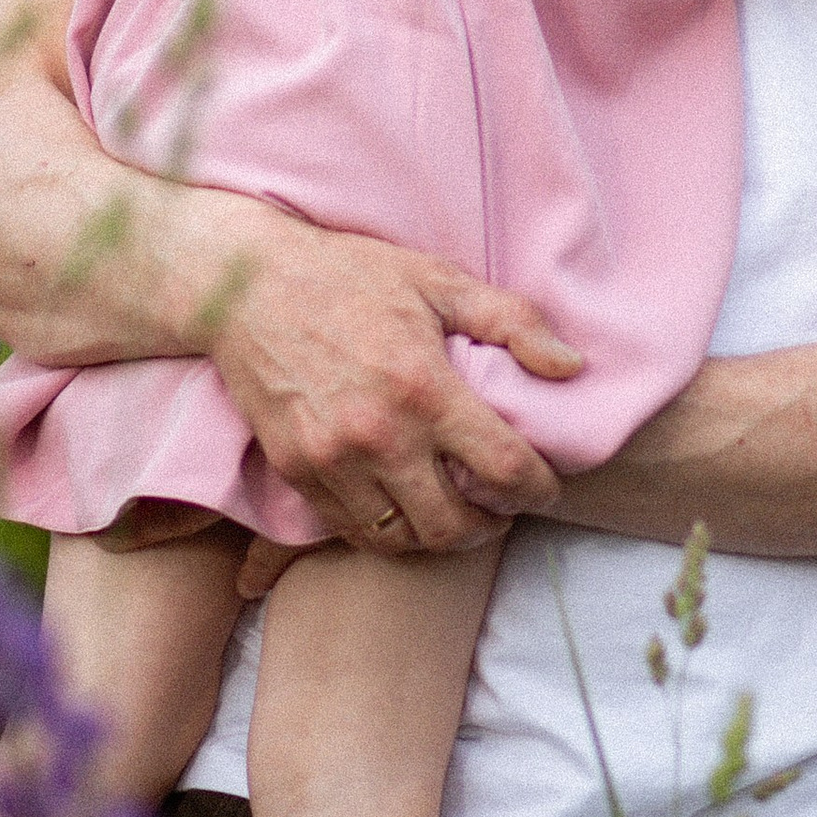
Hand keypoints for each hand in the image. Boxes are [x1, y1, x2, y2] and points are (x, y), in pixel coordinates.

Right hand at [206, 218, 581, 552]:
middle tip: (503, 508)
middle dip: (491, 525)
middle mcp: (379, 435)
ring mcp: (332, 460)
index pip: (503, 468)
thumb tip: (571, 366)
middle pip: (453, 524)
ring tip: (455, 513)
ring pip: (402, 539)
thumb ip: (512, 322)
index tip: (547, 490)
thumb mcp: (438, 281)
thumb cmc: (349, 276)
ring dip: (439, 537)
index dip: (538, 490)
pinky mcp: (296, 471)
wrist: (246, 286)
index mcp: (424, 387)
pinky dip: (387, 532)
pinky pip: (352, 530)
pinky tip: (404, 507)